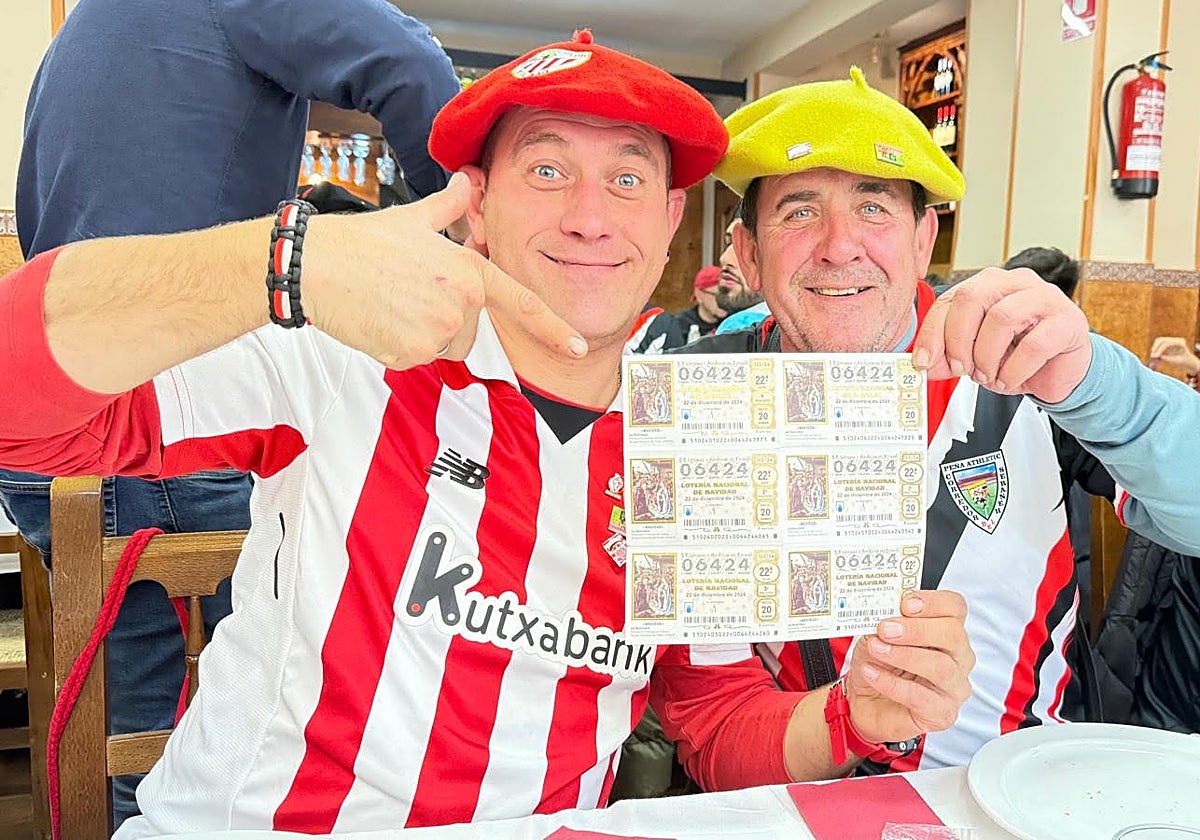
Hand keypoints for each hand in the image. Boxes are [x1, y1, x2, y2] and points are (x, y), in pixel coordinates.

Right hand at [302, 172, 586, 368]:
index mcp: (468, 271)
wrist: (316, 267)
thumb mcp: (413, 218)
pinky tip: (379, 321)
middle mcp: (460, 303)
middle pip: (468, 330)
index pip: (522, 303)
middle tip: (407, 294)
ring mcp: (437, 332)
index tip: (580, 347)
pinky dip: (399, 346)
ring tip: (391, 304)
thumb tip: (465, 182)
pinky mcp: (411, 354)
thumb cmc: (362, 243)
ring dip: (422, 333)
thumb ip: (449, 207)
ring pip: (443, 347)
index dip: (554, 328)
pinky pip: (417, 359)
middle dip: (444, 319)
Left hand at [843, 590, 974, 745]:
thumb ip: (884, 621)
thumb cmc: (878, 664)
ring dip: (903, 655)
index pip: (955, 608)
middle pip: (953, 635)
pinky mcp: (942, 714)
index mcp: (945, 631)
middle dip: (917, 629)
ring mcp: (953, 687)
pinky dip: (892, 683)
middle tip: (886, 629)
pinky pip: (922, 697)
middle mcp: (957, 658)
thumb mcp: (875, 634)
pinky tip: (873, 673)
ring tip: (876, 649)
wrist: (865, 701)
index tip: (906, 603)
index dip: (934, 602)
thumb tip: (883, 612)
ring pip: (941, 667)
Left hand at [912, 268, 1091, 402]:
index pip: (949, 299)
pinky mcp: (1068, 321)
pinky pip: (1034, 345)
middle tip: (962, 369)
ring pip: (1001, 318)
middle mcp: (1016, 282)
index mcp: (988, 284)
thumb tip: (925, 362)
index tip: (924, 361)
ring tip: (989, 376)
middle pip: (972, 298)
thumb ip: (948, 356)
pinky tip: (1010, 378)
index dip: (932, 333)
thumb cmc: (1016, 356)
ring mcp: (1045, 297)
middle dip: (959, 341)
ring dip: (988, 357)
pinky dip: (1014, 370)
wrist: (1058, 373)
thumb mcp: (974, 357)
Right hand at [1149, 336, 1199, 375]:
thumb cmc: (1185, 361)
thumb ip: (1169, 359)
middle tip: (1151, 357)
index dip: (1159, 349)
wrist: (1188, 361)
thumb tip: (1159, 357)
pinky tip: (1154, 358)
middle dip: (1154, 348)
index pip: (1166, 343)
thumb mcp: (1178, 361)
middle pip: (1160, 340)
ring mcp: (1170, 341)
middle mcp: (1175, 340)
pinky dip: (1154, 351)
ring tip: (1152, 358)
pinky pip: (1157, 346)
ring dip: (1153, 349)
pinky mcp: (1166, 344)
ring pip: (1157, 342)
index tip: (1154, 357)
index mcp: (1180, 342)